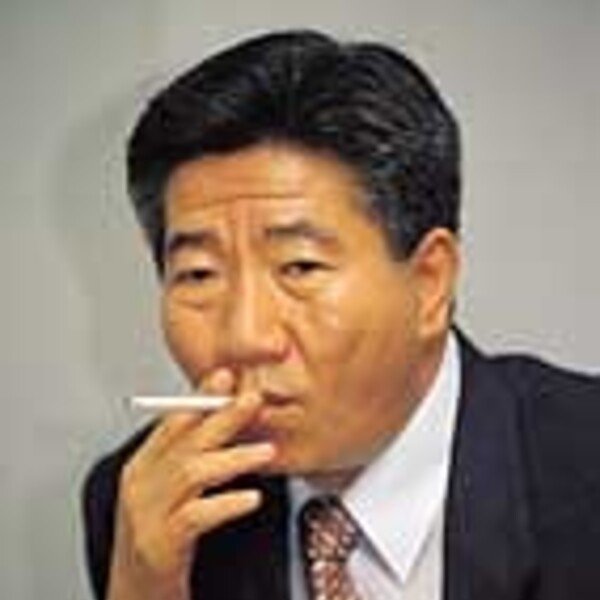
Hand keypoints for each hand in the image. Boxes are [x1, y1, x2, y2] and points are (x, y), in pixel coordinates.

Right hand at [107, 370, 274, 599]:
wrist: (136, 597)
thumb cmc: (160, 542)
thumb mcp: (170, 495)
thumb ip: (192, 460)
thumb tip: (229, 425)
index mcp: (141, 468)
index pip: (172, 422)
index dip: (201, 396)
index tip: (227, 375)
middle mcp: (139, 486)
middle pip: (184, 441)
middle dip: (222, 417)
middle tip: (253, 400)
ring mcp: (146, 516)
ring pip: (191, 473)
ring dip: (233, 458)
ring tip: (266, 451)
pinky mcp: (159, 546)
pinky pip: (196, 517)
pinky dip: (226, 504)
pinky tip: (251, 498)